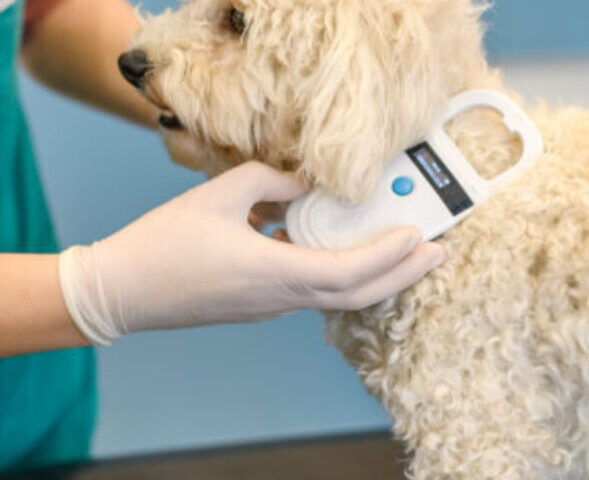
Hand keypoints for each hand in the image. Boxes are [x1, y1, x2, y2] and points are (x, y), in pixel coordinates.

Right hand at [59, 162, 445, 345]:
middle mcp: (280, 297)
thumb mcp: (218, 194)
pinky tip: (343, 248)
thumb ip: (269, 182)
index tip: (420, 237)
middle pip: (356, 295)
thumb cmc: (165, 243)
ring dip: (376, 276)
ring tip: (404, 251)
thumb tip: (304, 183)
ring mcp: (270, 306)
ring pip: (337, 296)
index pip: (349, 272)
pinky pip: (312, 290)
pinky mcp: (259, 305)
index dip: (388, 256)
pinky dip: (341, 273)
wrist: (124, 291)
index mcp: (272, 272)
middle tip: (437, 253)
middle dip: (402, 275)